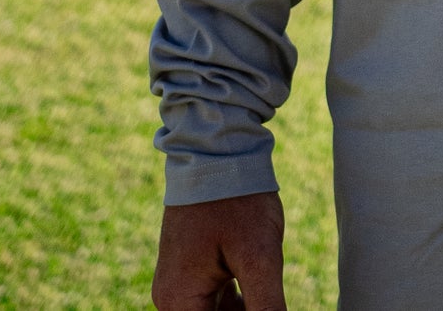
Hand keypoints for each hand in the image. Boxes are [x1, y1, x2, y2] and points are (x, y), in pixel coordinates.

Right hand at [152, 191, 286, 310]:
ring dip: (247, 308)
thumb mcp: (259, 256)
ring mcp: (181, 281)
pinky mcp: (194, 268)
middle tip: (270, 294)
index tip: (267, 303)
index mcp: (178, 302)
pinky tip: (262, 288)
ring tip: (266, 283)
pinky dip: (241, 301)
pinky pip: (216, 299)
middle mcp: (172, 297)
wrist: (218, 147)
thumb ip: (267, 308)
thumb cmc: (236, 198)